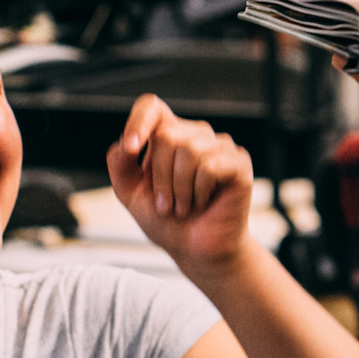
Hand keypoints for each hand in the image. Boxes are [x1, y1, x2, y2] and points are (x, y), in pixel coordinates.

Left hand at [109, 95, 254, 276]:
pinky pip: (210, 167)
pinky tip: (203, 202)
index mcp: (168, 136)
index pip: (151, 107)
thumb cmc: (166, 220)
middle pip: (166, 135)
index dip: (138, 122)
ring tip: (183, 207)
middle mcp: (195, 135)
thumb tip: (124, 143)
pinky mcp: (238, 163)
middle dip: (160, 178)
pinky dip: (199, 191)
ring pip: (189, 150)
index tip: (130, 149)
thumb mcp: (130, 193)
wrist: (195, 250)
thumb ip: (119, 165)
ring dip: (179, 189)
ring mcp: (220, 147)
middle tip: (166, 204)